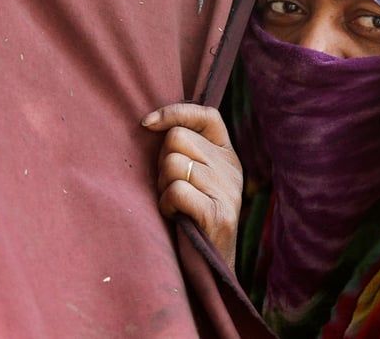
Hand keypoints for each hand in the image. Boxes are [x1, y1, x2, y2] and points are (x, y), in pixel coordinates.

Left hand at [142, 103, 242, 270]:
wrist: (210, 267)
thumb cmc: (189, 218)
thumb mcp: (194, 177)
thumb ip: (185, 151)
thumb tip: (150, 123)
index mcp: (228, 154)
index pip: (207, 114)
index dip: (175, 112)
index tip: (147, 124)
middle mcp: (232, 168)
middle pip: (178, 139)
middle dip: (161, 162)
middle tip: (168, 187)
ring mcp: (228, 190)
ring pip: (174, 164)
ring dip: (162, 185)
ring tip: (173, 204)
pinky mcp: (218, 214)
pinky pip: (177, 190)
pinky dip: (166, 203)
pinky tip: (174, 215)